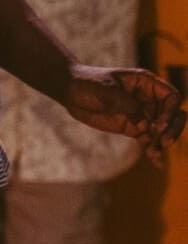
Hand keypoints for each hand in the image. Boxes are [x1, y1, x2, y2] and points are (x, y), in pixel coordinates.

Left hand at [65, 63, 185, 166]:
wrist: (70, 91)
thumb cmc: (88, 83)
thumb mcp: (106, 91)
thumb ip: (127, 105)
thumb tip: (144, 124)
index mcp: (145, 83)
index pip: (171, 97)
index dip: (170, 111)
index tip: (158, 125)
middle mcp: (147, 98)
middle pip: (173, 114)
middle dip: (173, 128)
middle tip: (164, 141)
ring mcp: (141, 114)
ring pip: (162, 129)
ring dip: (162, 142)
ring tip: (155, 154)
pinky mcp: (132, 127)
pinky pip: (148, 139)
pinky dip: (153, 149)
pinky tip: (156, 161)